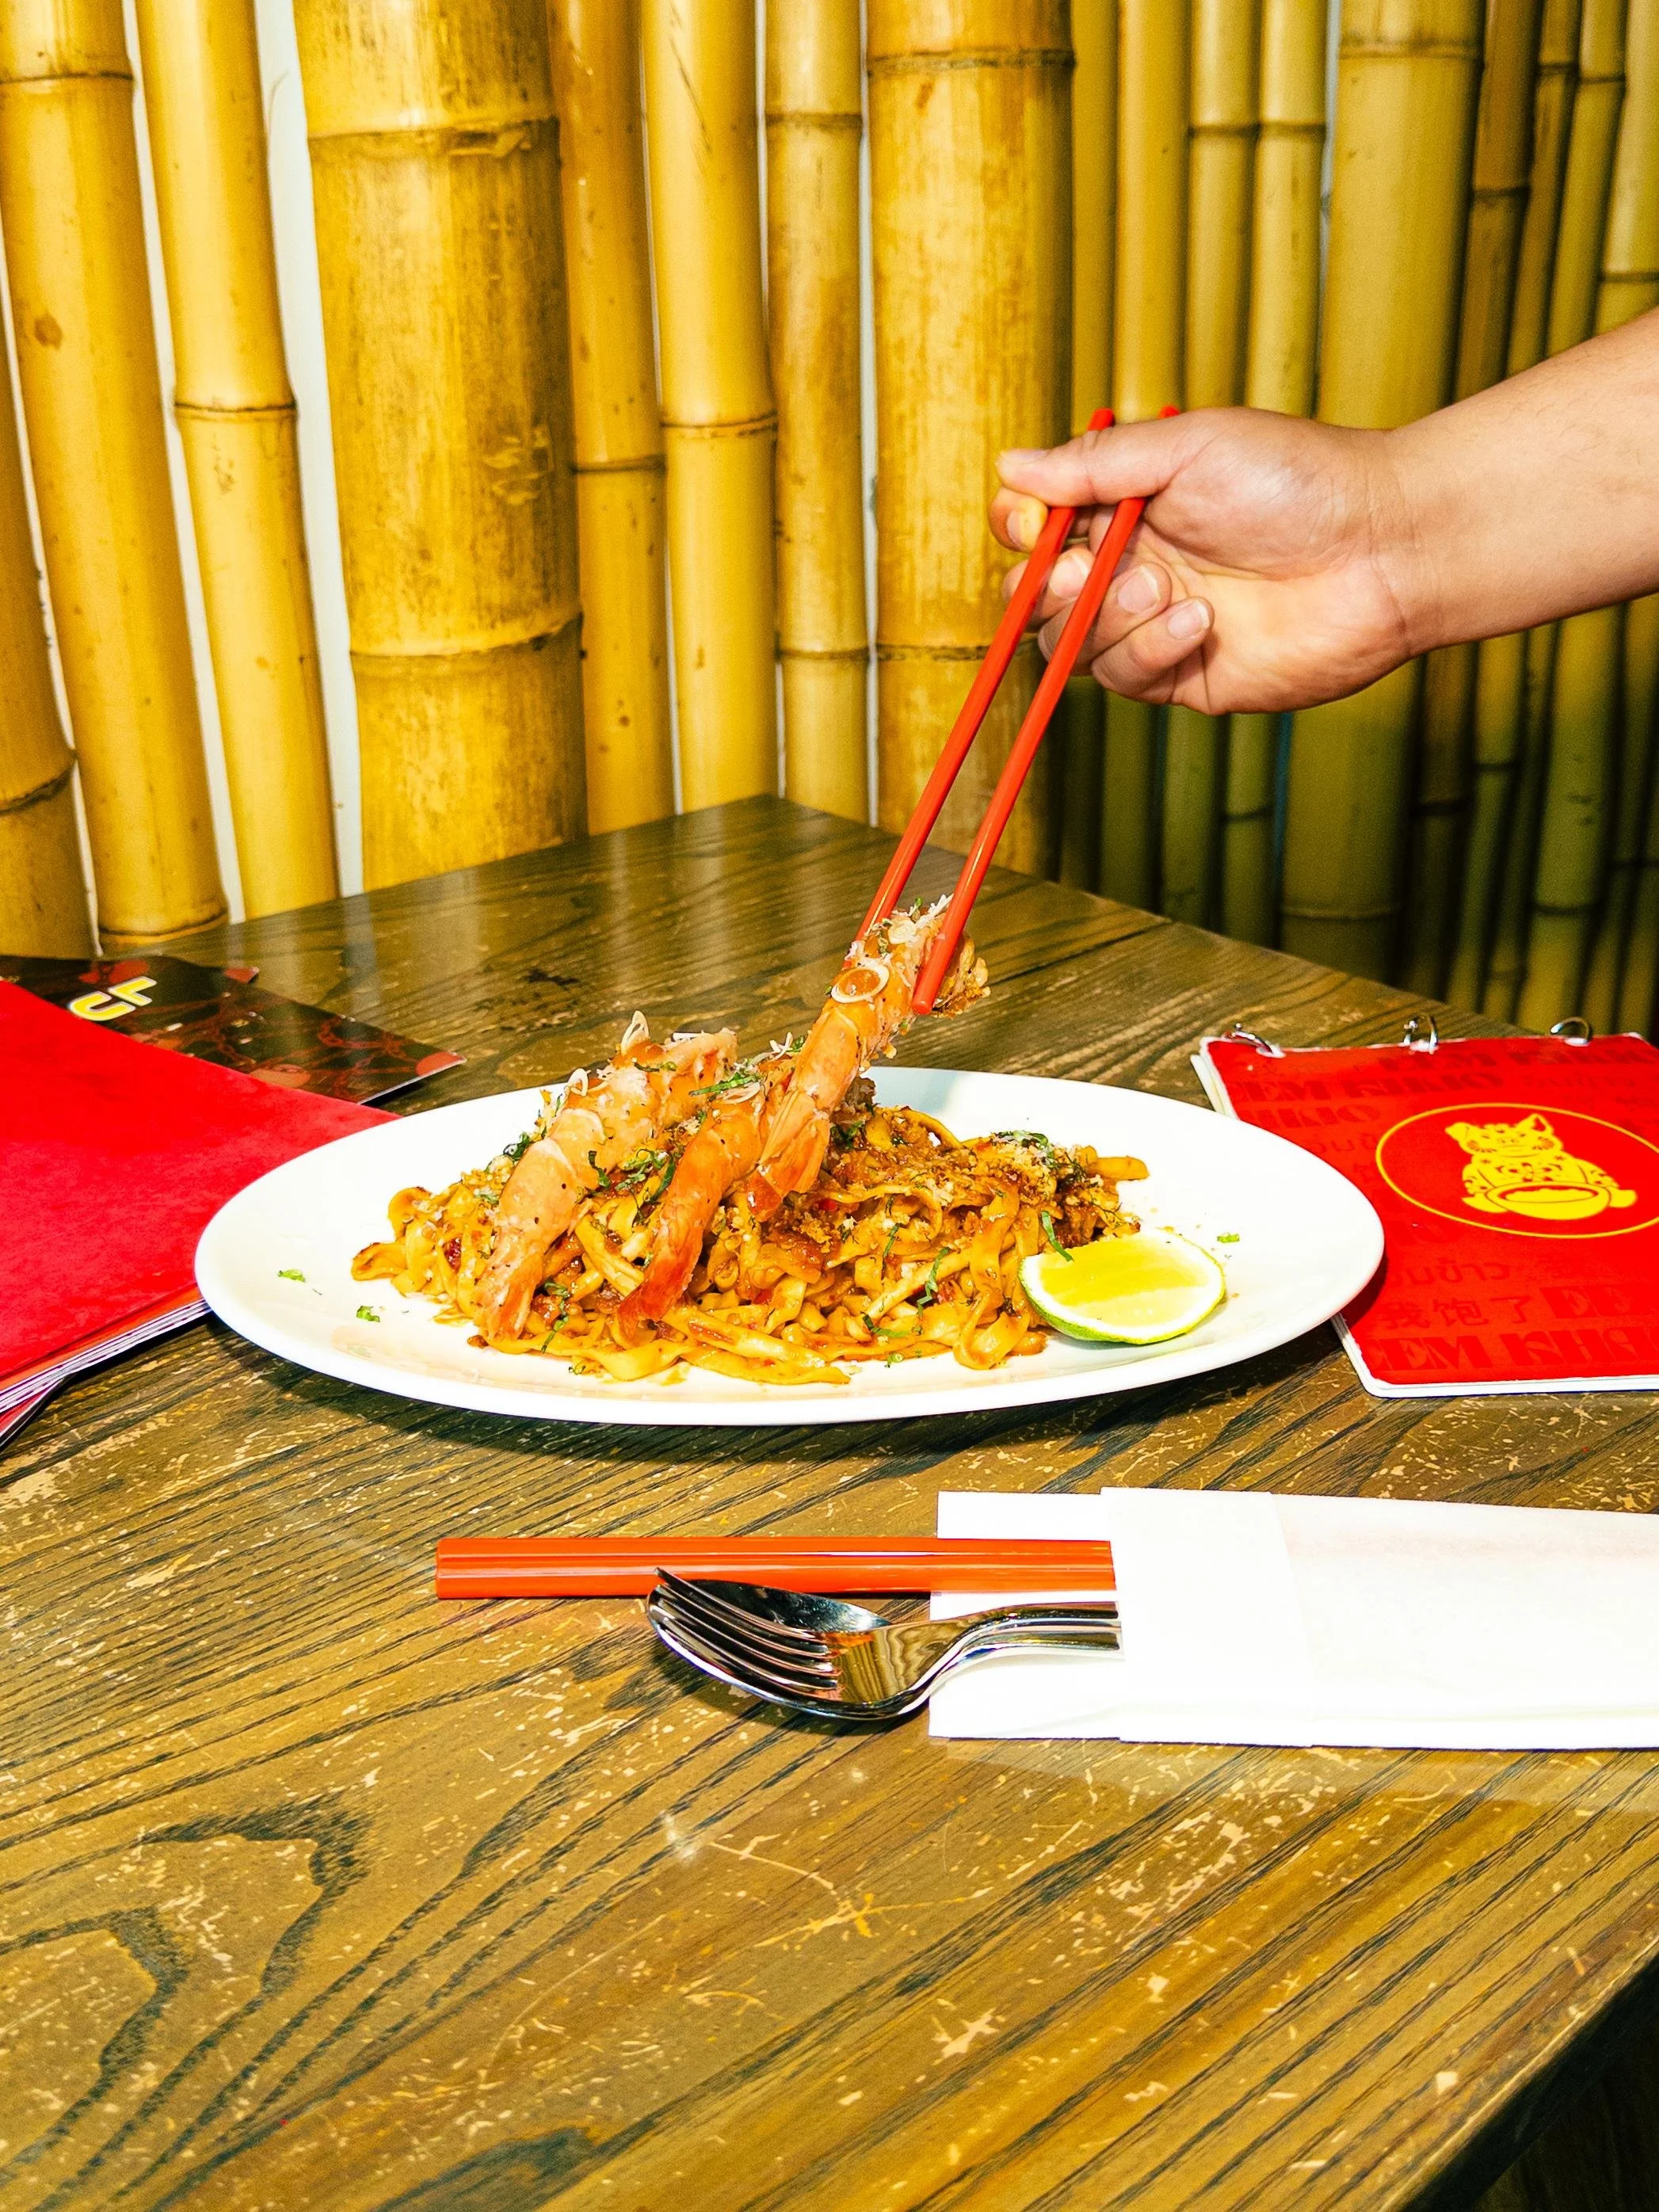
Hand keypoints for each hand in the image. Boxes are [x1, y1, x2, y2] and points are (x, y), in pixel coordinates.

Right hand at [990, 409, 1423, 714]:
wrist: (1381, 550)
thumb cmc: (1299, 480)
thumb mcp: (1188, 448)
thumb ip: (1096, 463)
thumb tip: (1010, 463)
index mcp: (1126, 504)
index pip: (1035, 524)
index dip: (1020, 526)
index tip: (1034, 522)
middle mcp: (1131, 565)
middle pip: (1037, 594)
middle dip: (1047, 586)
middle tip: (1086, 570)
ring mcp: (1154, 624)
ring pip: (1070, 644)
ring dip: (1105, 617)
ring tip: (1167, 587)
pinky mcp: (1183, 675)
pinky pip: (1123, 677)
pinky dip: (1149, 649)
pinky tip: (1203, 620)